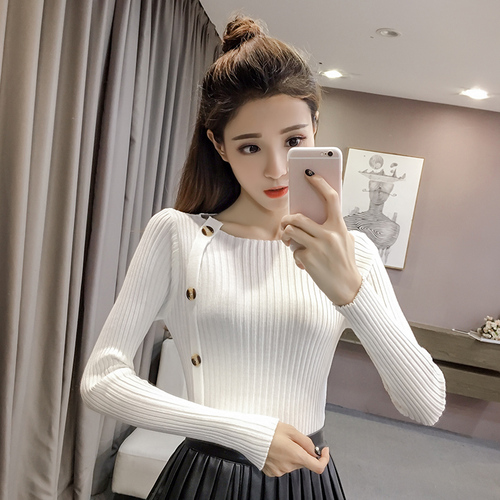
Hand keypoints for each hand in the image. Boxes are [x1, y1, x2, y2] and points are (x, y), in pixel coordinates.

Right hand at [262, 422, 329, 476]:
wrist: (249, 436)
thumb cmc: (268, 431)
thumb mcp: (291, 430)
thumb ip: (305, 441)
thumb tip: (314, 450)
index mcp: (296, 455)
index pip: (318, 466)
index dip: (324, 459)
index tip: (324, 451)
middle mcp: (289, 466)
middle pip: (304, 462)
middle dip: (302, 452)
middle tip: (292, 440)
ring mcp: (280, 471)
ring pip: (293, 464)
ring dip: (291, 455)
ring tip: (280, 443)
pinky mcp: (272, 472)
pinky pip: (283, 467)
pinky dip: (282, 459)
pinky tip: (275, 450)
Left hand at [281, 171, 361, 305]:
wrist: (347, 288)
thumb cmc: (345, 263)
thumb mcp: (345, 241)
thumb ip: (331, 227)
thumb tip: (312, 215)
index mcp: (340, 227)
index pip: (330, 198)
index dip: (319, 183)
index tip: (309, 174)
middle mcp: (329, 234)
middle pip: (298, 217)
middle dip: (287, 219)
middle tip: (285, 223)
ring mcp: (317, 246)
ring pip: (291, 231)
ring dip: (286, 235)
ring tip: (289, 241)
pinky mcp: (308, 259)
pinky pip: (294, 250)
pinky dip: (296, 255)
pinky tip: (304, 262)